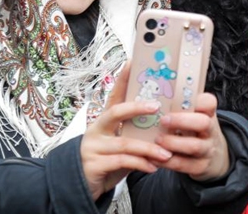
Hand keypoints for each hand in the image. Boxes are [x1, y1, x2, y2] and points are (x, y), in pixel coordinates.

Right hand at [81, 66, 174, 200]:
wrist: (81, 186)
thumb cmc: (107, 161)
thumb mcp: (121, 145)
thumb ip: (136, 135)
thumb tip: (164, 124)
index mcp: (104, 121)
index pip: (114, 96)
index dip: (122, 79)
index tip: (132, 62)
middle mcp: (96, 129)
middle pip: (116, 112)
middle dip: (137, 108)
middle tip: (157, 107)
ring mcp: (93, 147)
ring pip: (124, 143)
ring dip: (148, 148)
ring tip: (166, 154)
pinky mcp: (94, 165)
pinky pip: (122, 162)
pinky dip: (140, 164)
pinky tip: (153, 167)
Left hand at [155, 93, 230, 181]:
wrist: (214, 157)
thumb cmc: (196, 131)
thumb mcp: (195, 116)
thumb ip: (180, 106)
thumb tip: (150, 92)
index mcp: (208, 114)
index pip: (209, 102)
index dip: (198, 100)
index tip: (182, 98)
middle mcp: (210, 131)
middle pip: (203, 122)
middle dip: (182, 121)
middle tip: (163, 120)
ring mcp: (207, 149)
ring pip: (194, 146)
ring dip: (173, 143)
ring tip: (158, 140)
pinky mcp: (200, 166)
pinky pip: (184, 165)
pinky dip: (167, 162)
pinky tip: (153, 157)